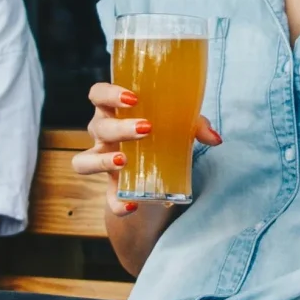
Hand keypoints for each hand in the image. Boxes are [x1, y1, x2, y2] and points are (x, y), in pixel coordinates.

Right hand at [71, 82, 220, 216]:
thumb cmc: (162, 131)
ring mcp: (103, 160)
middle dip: (120, 127)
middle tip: (147, 128)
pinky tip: (131, 205)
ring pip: (84, 161)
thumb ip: (196, 126)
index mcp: (116, 111)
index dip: (108, 93)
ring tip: (125, 160)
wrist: (156, 168)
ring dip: (103, 160)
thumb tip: (215, 138)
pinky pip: (106, 197)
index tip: (132, 97)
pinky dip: (116, 203)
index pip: (98, 94)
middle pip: (99, 126)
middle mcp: (103, 134)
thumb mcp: (179, 124)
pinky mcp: (112, 186)